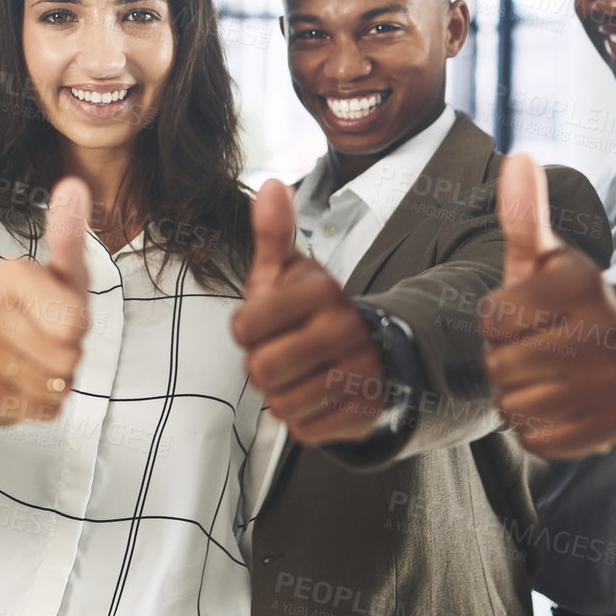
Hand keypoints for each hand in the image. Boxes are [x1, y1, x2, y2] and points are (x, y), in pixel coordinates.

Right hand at [0, 178, 91, 425]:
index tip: (68, 317)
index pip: (72, 320)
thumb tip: (74, 185)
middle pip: (66, 357)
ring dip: (59, 381)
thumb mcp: (63, 269)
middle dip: (71, 355)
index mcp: (8, 275)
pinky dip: (44, 404)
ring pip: (52, 387)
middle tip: (55, 342)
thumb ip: (68, 232)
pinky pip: (38, 412)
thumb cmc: (41, 302)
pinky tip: (31, 385)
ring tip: (43, 362)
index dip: (79, 324)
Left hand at [231, 179, 388, 444]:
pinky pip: (304, 431)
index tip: (265, 324)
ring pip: (281, 404)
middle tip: (283, 353)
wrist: (371, 354)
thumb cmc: (310, 312)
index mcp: (321, 292)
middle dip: (261, 367)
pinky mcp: (364, 413)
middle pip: (261, 371)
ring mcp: (359, 373)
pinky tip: (319, 397)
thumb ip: (272, 233)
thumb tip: (272, 184)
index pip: (244, 327)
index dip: (246, 331)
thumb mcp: (289, 271)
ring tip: (302, 375)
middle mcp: (345, 329)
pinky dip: (303, 419)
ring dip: (281, 395)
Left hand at [478, 153, 615, 459]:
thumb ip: (524, 214)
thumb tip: (518, 155)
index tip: (521, 316)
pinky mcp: (615, 427)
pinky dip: (534, 428)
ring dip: (516, 395)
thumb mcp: (542, 257)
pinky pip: (537, 440)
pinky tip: (555, 404)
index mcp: (583, 285)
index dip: (495, 320)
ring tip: (542, 376)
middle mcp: (607, 333)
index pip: (491, 316)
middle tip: (531, 349)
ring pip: (515, 405)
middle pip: (500, 365)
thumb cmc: (564, 302)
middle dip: (502, 360)